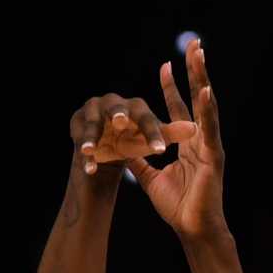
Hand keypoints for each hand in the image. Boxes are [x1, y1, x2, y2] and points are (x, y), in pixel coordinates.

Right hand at [70, 94, 195, 176]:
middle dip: (117, 114)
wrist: (105, 153)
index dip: (152, 133)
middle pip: (116, 110)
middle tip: (120, 122)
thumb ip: (170, 134)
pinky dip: (84, 156)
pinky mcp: (76, 125)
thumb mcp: (151, 141)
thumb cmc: (133, 143)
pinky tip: (88, 169)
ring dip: (91, 136)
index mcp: (135, 106)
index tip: (161, 151)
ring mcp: (90, 112)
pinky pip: (80, 141)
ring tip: (90, 149)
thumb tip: (195, 128)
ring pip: (93, 125)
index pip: (146, 118)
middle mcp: (112, 103)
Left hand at [124, 43, 225, 240]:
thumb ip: (139, 162)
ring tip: (200, 55)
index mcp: (188, 144)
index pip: (178, 109)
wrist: (192, 229)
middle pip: (196, 99)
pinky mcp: (213, 156)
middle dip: (194, 71)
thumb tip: (123, 150)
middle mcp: (201, 139)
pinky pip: (209, 128)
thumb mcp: (150, 179)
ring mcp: (209, 145)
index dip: (172, 87)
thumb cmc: (177, 207)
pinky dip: (207, 109)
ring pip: (206, 106)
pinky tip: (205, 90)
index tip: (164, 65)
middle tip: (194, 44)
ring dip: (202, 79)